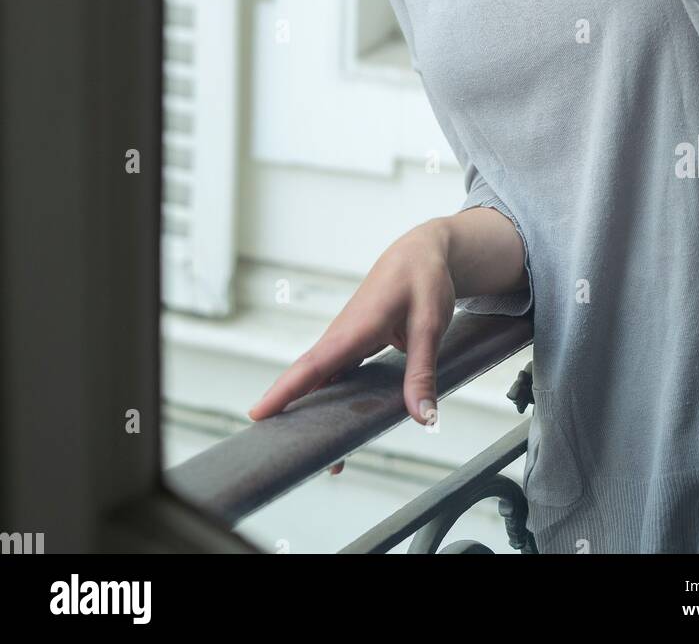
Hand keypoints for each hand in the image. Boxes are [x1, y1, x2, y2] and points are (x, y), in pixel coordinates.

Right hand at [246, 224, 454, 472]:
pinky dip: (331, 399)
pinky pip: (335, 375)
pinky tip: (338, 424)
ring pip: (321, 381)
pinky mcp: (354, 344)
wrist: (419, 253)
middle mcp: (342, 335)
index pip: (312, 365)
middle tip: (280, 453)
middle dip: (291, 413)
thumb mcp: (429, 325)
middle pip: (309, 379)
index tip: (257, 414)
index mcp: (355, 328)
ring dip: (314, 412)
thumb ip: (422, 372)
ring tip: (324, 458)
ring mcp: (345, 340)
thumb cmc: (423, 281)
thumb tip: (422, 417)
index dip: (284, 391)